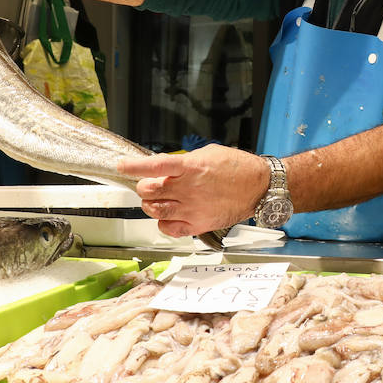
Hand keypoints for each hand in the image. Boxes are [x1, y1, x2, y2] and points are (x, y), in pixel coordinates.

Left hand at [117, 146, 270, 236]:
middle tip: (149, 185)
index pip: (153, 166)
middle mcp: (189, 188)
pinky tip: (169, 215)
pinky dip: (163, 223)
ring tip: (157, 200)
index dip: (133, 166)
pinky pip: (170, 228)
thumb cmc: (238, 167)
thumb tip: (165, 167)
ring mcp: (193, 208)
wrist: (259, 186)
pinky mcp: (199, 224)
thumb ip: (184, 161)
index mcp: (190, 167)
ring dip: (151, 204)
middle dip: (144, 187)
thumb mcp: (208, 153)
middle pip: (149, 191)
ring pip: (155, 210)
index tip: (123, 166)